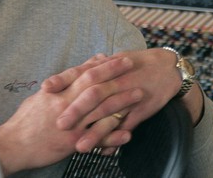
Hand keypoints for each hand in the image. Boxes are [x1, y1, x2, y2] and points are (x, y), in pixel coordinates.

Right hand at [0, 55, 135, 175]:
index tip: (115, 57)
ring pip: (101, 109)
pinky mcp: (72, 143)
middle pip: (94, 85)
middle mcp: (65, 104)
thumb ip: (56, 88)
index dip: (100, 64)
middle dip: (114, 74)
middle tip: (131, 65)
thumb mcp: (39, 99)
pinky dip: (114, 135)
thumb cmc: (24, 122)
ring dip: (122, 101)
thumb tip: (70, 77)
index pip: (81, 73)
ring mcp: (71, 124)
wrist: (13, 145)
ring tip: (139, 93)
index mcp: (56, 93)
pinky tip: (129, 132)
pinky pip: (98, 138)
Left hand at [43, 48, 201, 151]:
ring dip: (95, 131)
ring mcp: (130, 95)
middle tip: (59, 124)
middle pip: (93, 94)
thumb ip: (89, 69)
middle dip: (76, 110)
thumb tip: (70, 76)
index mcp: (105, 68)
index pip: (80, 72)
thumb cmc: (134, 64)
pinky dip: (117, 139)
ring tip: (80, 146)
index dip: (62, 79)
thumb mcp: (110, 61)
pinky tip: (105, 151)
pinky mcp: (142, 110)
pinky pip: (128, 126)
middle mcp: (116, 81)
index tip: (45, 88)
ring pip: (110, 115)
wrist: (166, 68)